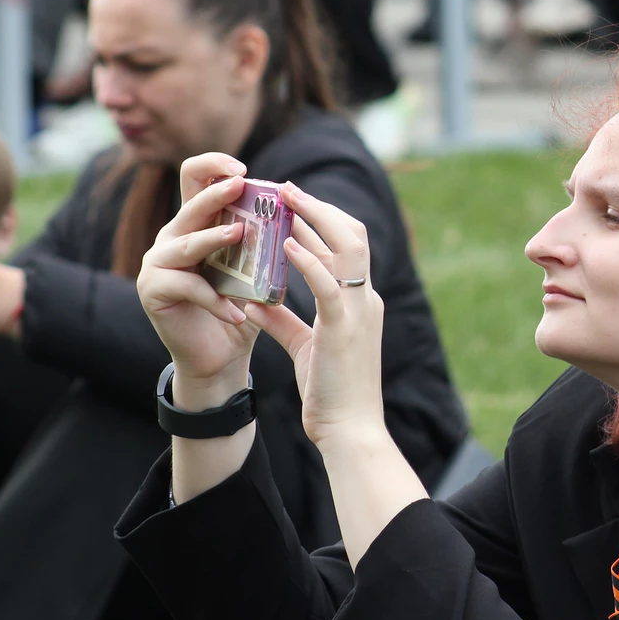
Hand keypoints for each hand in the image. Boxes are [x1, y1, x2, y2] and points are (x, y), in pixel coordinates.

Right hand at [137, 153, 259, 403]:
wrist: (220, 356)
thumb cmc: (240, 306)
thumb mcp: (254, 269)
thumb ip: (263, 240)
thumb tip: (290, 209)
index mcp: (197, 223)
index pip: (195, 177)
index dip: (214, 165)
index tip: (243, 169)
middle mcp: (172, 236)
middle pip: (191, 205)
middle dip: (217, 193)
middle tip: (241, 184)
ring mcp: (157, 263)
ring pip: (186, 243)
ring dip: (213, 238)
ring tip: (239, 236)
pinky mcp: (152, 291)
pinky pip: (187, 288)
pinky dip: (215, 301)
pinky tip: (237, 314)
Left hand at [241, 185, 385, 447]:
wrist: (351, 430)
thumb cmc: (331, 393)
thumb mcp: (303, 347)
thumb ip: (282, 320)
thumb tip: (254, 301)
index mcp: (358, 303)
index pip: (345, 247)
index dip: (319, 220)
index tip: (290, 203)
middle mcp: (364, 299)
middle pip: (351, 234)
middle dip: (318, 207)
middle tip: (284, 188)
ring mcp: (358, 311)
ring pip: (348, 246)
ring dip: (316, 218)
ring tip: (285, 199)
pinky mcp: (345, 328)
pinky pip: (329, 284)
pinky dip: (309, 261)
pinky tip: (287, 245)